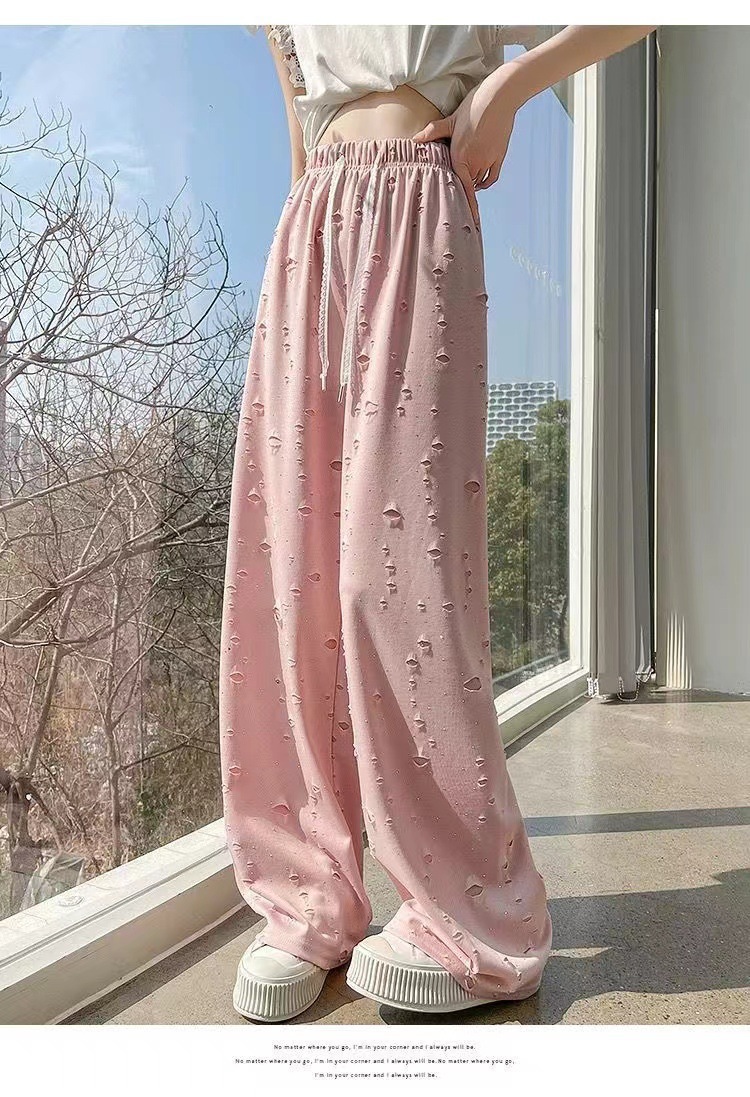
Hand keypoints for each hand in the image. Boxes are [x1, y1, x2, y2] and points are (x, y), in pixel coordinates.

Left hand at [412, 69, 521, 226]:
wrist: (499, 97)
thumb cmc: (473, 107)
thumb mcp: (451, 120)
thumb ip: (433, 132)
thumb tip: (414, 140)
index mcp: (460, 156)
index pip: (461, 189)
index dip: (466, 206)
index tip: (470, 221)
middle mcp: (475, 162)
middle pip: (468, 186)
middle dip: (463, 192)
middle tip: (457, 201)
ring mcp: (488, 160)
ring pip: (479, 182)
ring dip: (473, 184)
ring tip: (466, 186)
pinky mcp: (498, 156)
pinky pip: (491, 177)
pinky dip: (485, 181)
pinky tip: (480, 182)